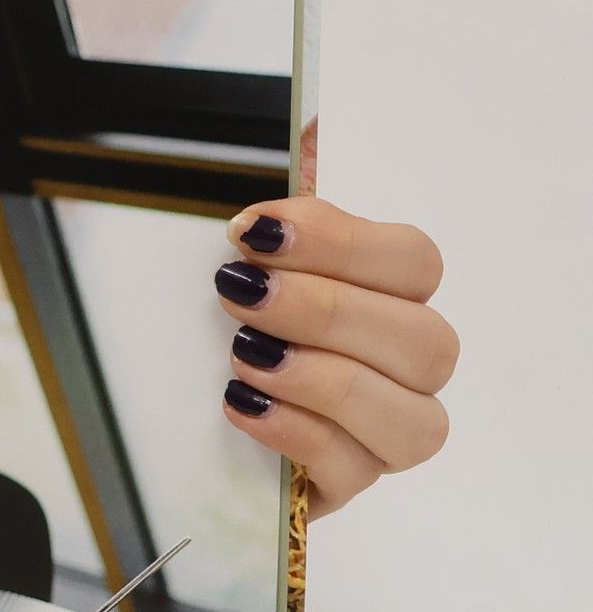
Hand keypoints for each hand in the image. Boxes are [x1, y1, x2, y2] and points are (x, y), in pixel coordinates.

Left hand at [214, 196, 454, 517]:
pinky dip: (296, 433)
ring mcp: (389, 431)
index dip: (339, 244)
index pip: (414, 263)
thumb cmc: (236, 320)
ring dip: (322, 379)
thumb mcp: (250, 261)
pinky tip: (242, 404)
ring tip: (244, 356)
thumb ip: (289, 207)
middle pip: (424, 341)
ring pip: (411, 416)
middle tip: (239, 294)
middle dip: (325, 311)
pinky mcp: (347, 483)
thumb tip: (314, 128)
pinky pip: (353, 470)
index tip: (252, 233)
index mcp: (394, 295)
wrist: (187, 410)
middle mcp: (411, 365)